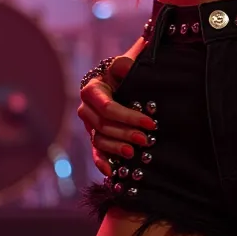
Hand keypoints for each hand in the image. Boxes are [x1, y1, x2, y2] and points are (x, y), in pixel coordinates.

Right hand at [78, 55, 156, 176]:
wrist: (119, 78)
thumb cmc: (125, 70)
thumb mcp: (125, 62)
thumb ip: (125, 63)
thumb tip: (125, 67)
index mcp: (91, 89)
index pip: (108, 107)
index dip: (129, 117)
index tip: (150, 122)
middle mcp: (86, 108)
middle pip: (104, 126)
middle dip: (126, 134)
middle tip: (146, 140)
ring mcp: (88, 124)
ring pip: (99, 140)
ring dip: (116, 148)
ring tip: (134, 153)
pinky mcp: (93, 136)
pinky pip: (94, 151)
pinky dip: (101, 162)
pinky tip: (111, 173)